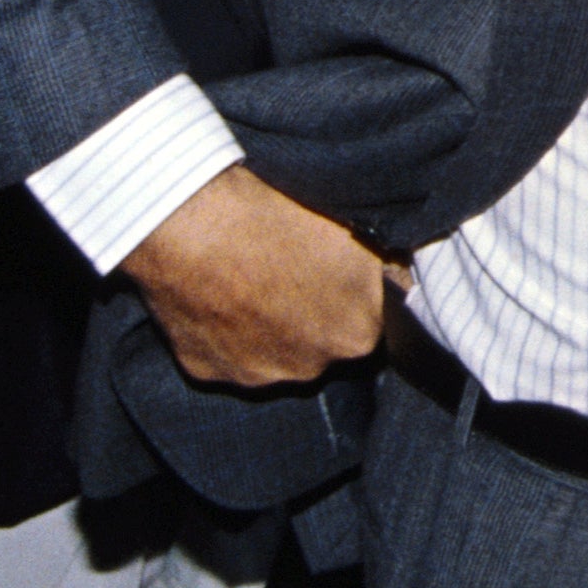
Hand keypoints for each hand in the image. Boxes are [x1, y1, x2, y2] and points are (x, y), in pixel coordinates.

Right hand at [124, 164, 400, 387]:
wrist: (189, 220)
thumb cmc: (274, 212)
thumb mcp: (350, 224)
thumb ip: (381, 258)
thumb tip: (398, 266)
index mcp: (357, 332)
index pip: (368, 316)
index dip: (352, 288)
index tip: (332, 264)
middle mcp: (311, 367)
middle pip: (319, 340)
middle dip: (309, 311)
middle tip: (286, 264)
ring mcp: (256, 374)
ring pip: (272, 350)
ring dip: (266, 323)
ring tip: (246, 273)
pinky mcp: (207, 371)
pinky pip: (224, 352)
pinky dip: (221, 328)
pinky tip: (215, 289)